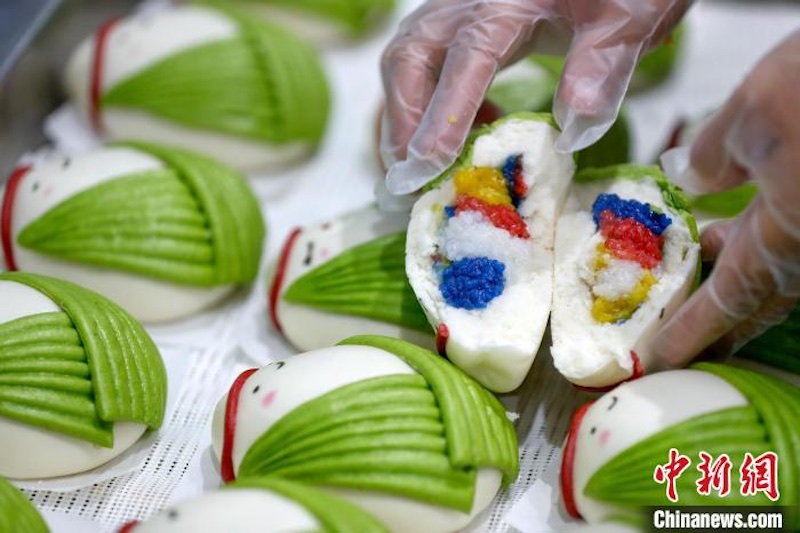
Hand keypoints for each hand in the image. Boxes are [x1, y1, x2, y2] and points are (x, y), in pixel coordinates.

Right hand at [379, 0, 690, 194]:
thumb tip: (571, 129)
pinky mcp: (458, 24)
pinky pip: (424, 63)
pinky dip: (428, 104)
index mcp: (508, 2)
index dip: (445, 114)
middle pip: (410, 57)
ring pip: (406, 59)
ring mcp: (457, 11)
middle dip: (405, 121)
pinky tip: (468, 129)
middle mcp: (468, 3)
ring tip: (428, 164)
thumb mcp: (628, 20)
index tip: (429, 165)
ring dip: (406, 116)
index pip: (467, 58)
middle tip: (412, 178)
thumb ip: (602, 66)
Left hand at [653, 30, 799, 366]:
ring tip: (701, 253)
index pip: (727, 301)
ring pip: (782, 267)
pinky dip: (764, 238)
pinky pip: (796, 239)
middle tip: (684, 334)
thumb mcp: (749, 114)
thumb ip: (713, 157)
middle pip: (761, 298)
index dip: (690, 332)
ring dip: (740, 269)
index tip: (657, 359)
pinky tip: (740, 217)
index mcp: (787, 238)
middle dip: (720, 319)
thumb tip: (691, 179)